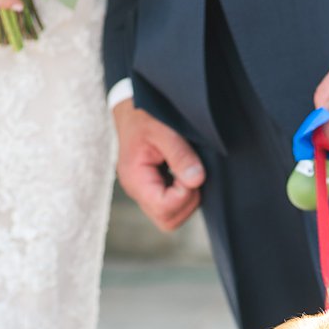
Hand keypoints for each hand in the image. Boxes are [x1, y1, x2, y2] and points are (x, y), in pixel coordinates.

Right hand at [113, 103, 205, 232]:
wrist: (132, 108)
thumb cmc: (145, 115)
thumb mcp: (164, 129)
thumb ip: (180, 155)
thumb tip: (196, 180)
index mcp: (135, 179)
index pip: (164, 208)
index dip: (184, 195)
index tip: (190, 171)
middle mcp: (137, 191)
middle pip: (168, 220)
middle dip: (187, 201)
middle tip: (191, 173)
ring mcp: (144, 193)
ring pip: (171, 218)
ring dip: (187, 199)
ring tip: (187, 170)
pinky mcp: (152, 189)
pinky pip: (171, 207)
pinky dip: (184, 196)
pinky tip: (184, 173)